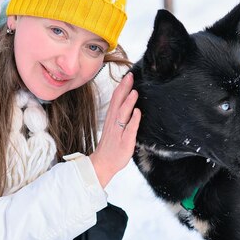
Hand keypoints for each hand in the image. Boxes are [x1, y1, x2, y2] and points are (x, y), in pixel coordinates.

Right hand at [89, 72, 140, 187]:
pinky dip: (133, 120)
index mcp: (112, 118)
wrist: (102, 164)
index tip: (128, 75)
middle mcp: (114, 123)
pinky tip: (137, 112)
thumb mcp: (114, 126)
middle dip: (124, 89)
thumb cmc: (111, 145)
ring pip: (123, 114)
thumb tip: (128, 101)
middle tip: (130, 76)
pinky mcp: (124, 142)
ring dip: (128, 102)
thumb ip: (121, 114)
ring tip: (135, 91)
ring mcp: (119, 132)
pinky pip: (129, 130)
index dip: (122, 86)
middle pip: (118, 102)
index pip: (116, 98)